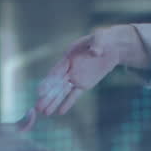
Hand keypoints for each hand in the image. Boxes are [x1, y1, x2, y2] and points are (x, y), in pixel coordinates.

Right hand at [34, 25, 149, 119]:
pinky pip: (75, 95)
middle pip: (56, 85)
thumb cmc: (105, 39)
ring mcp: (76, 77)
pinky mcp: (84, 84)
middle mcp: (69, 68)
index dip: (49, 82)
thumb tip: (95, 52)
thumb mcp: (101, 37)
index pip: (57, 71)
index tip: (40, 92)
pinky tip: (60, 112)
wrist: (113, 47)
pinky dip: (68, 103)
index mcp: (69, 56)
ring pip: (63, 92)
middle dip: (47, 97)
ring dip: (54, 102)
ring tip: (44, 113)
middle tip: (37, 108)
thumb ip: (97, 43)